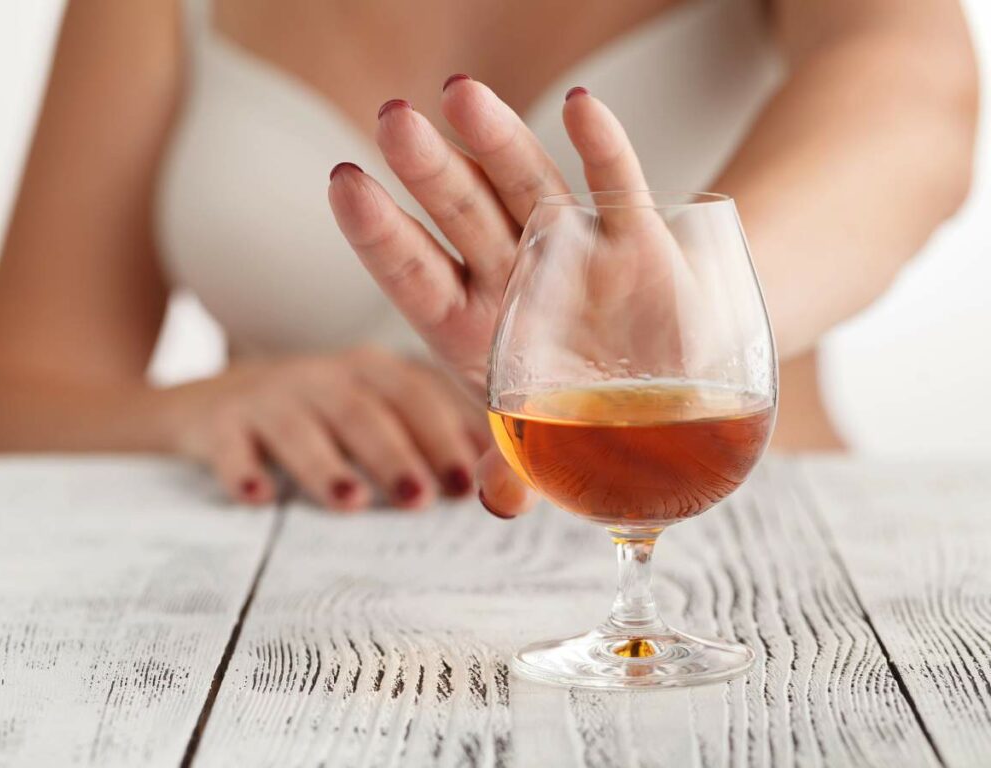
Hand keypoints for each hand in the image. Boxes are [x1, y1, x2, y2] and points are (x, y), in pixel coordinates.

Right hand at [166, 346, 484, 508]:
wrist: (212, 406)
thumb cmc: (319, 420)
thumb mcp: (371, 417)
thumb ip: (428, 442)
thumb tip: (501, 492)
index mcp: (370, 372)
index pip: (416, 392)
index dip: (445, 432)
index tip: (471, 479)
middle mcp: (321, 376)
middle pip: (363, 407)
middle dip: (396, 451)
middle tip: (424, 497)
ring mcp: (267, 397)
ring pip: (300, 425)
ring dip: (327, 464)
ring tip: (353, 503)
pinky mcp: (216, 421)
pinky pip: (228, 441)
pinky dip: (241, 467)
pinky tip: (257, 497)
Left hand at [329, 81, 667, 517]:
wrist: (668, 395)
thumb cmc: (588, 424)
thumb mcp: (551, 453)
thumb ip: (522, 470)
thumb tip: (494, 502)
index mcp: (474, 329)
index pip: (415, 277)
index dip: (380, 234)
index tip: (343, 182)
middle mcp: (512, 279)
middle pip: (461, 215)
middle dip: (429, 171)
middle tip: (393, 121)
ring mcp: (569, 251)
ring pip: (524, 186)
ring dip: (497, 141)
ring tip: (460, 94)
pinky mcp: (632, 239)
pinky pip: (615, 189)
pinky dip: (603, 150)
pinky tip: (582, 107)